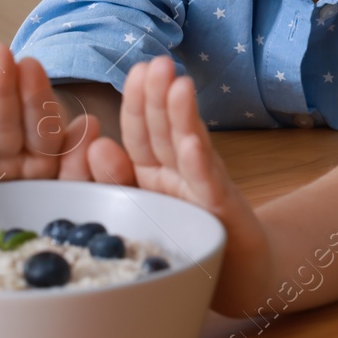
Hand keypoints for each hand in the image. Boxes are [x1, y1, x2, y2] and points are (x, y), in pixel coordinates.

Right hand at [0, 43, 103, 188]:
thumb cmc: (41, 234)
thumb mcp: (71, 198)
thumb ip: (81, 166)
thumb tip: (90, 124)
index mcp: (41, 160)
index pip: (39, 123)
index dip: (35, 95)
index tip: (31, 64)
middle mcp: (6, 161)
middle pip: (4, 121)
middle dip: (1, 87)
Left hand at [87, 55, 274, 313]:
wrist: (241, 272)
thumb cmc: (185, 237)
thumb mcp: (141, 206)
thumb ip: (116, 180)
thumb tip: (95, 144)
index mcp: (152, 171)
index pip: (140, 131)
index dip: (137, 101)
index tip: (137, 70)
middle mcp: (177, 174)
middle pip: (163, 132)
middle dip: (159, 97)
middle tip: (156, 64)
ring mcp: (201, 191)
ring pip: (187, 149)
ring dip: (181, 117)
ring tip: (177, 84)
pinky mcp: (222, 214)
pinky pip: (206, 187)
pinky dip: (200, 166)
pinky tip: (193, 144)